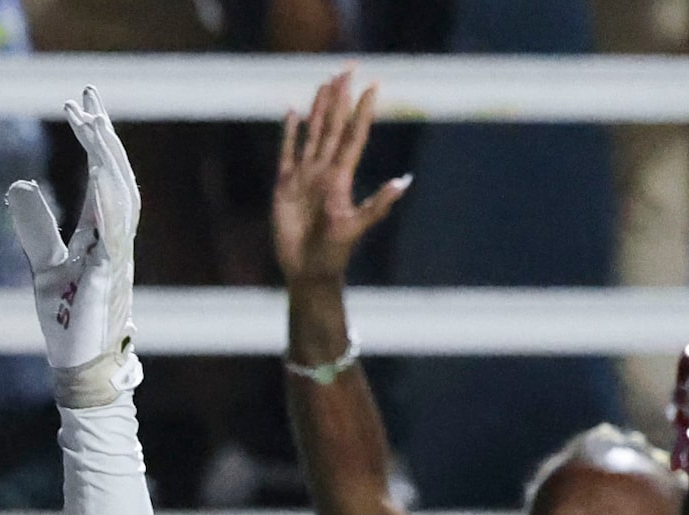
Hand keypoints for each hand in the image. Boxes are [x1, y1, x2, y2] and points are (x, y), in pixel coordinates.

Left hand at [5, 86, 140, 406]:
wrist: (79, 369)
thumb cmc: (66, 323)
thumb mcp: (43, 267)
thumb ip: (35, 227)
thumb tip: (18, 183)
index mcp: (99, 236)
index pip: (100, 177)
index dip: (94, 140)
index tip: (82, 104)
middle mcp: (115, 241)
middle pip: (116, 177)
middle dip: (103, 137)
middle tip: (88, 99)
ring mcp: (116, 259)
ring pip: (121, 199)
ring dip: (106, 161)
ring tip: (91, 126)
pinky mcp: (106, 281)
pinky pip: (113, 237)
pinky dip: (109, 207)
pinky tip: (99, 179)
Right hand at [273, 70, 408, 288]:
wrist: (308, 270)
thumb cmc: (334, 253)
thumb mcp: (356, 227)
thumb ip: (378, 205)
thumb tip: (403, 182)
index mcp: (342, 177)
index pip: (354, 136)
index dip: (362, 111)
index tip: (372, 85)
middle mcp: (325, 171)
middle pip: (333, 126)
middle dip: (340, 98)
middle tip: (346, 68)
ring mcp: (305, 177)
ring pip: (313, 134)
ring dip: (318, 109)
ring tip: (324, 83)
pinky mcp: (285, 186)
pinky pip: (287, 153)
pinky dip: (289, 133)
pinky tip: (293, 113)